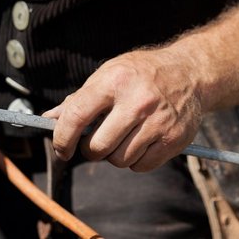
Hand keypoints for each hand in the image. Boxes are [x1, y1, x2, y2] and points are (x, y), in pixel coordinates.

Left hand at [43, 48, 203, 171]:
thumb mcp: (106, 74)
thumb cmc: (139, 74)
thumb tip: (49, 119)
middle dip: (89, 150)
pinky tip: (138, 143)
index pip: (77, 115)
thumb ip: (78, 99)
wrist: (188, 72)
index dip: (62, 137)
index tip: (61, 148)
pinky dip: (135, 161)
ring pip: (119, 160)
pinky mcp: (175, 138)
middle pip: (98, 146)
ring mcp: (158, 121)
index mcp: (113, 82)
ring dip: (113, 156)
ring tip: (119, 138)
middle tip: (93, 142)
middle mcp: (136, 102)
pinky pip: (142, 166)